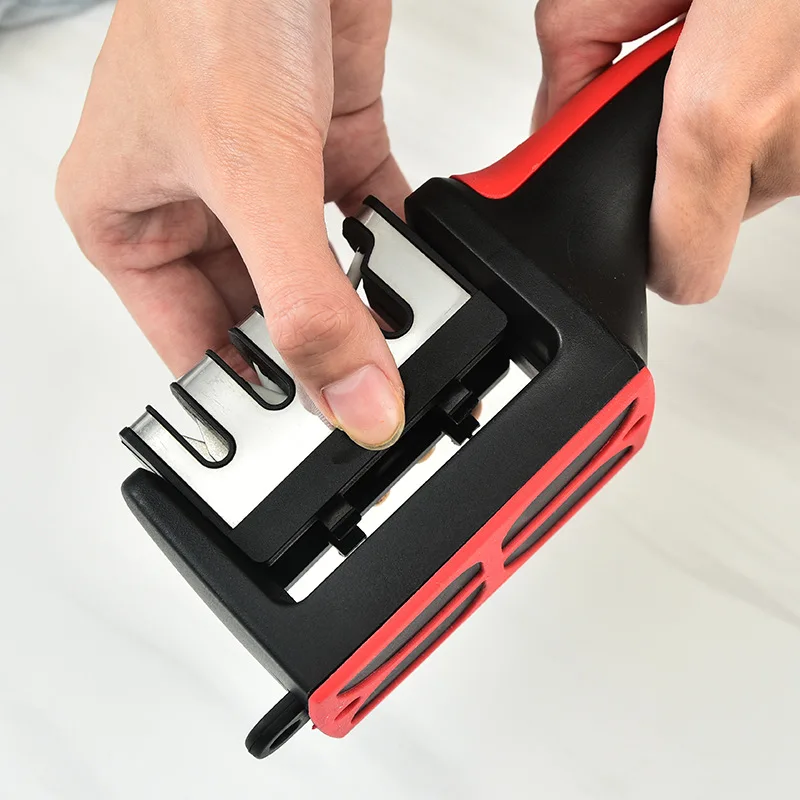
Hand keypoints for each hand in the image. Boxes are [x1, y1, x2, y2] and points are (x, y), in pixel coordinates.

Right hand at [57, 0, 408, 448]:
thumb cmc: (210, 2)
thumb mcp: (252, 177)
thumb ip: (307, 298)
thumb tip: (348, 393)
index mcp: (130, 224)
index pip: (194, 350)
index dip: (251, 402)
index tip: (309, 439)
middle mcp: (195, 208)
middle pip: (263, 320)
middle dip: (317, 355)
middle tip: (366, 391)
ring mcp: (265, 182)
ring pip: (320, 277)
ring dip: (362, 306)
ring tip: (398, 338)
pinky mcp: (325, 150)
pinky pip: (365, 226)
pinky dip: (398, 252)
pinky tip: (422, 277)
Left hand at [533, 0, 799, 302]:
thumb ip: (578, 48)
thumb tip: (556, 117)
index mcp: (726, 110)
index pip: (682, 266)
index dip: (656, 251)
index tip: (642, 221)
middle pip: (719, 207)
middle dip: (691, 153)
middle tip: (689, 72)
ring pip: (771, 164)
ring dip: (744, 116)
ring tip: (743, 31)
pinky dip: (787, 93)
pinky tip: (776, 36)